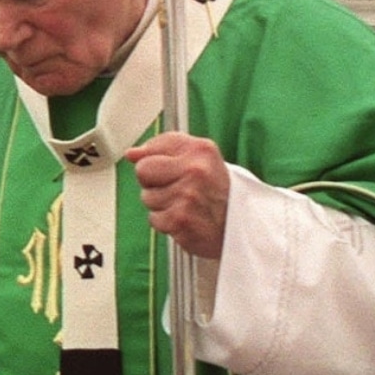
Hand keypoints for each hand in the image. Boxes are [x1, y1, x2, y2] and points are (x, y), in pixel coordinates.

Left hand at [125, 132, 229, 258]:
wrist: (243, 226)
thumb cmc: (216, 190)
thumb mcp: (199, 158)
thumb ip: (163, 149)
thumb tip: (131, 153)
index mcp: (200, 150)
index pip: (152, 148)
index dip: (157, 161)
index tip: (174, 170)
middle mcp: (195, 170)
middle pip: (143, 170)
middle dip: (153, 182)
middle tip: (178, 189)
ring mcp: (188, 196)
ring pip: (147, 197)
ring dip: (162, 204)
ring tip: (186, 206)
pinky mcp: (180, 221)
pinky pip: (154, 219)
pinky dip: (166, 222)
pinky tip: (187, 220)